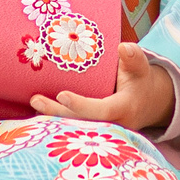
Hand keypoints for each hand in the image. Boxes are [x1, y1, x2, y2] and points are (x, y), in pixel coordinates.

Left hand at [38, 42, 175, 131]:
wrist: (146, 103)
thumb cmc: (139, 82)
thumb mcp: (141, 68)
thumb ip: (134, 58)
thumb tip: (124, 47)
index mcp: (124, 109)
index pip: (101, 110)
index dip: (81, 105)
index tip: (61, 94)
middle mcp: (112, 126)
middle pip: (81, 123)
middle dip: (57, 113)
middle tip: (35, 99)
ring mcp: (101, 132)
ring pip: (74, 129)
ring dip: (52, 118)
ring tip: (33, 103)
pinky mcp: (92, 132)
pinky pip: (72, 129)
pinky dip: (56, 121)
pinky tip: (38, 112)